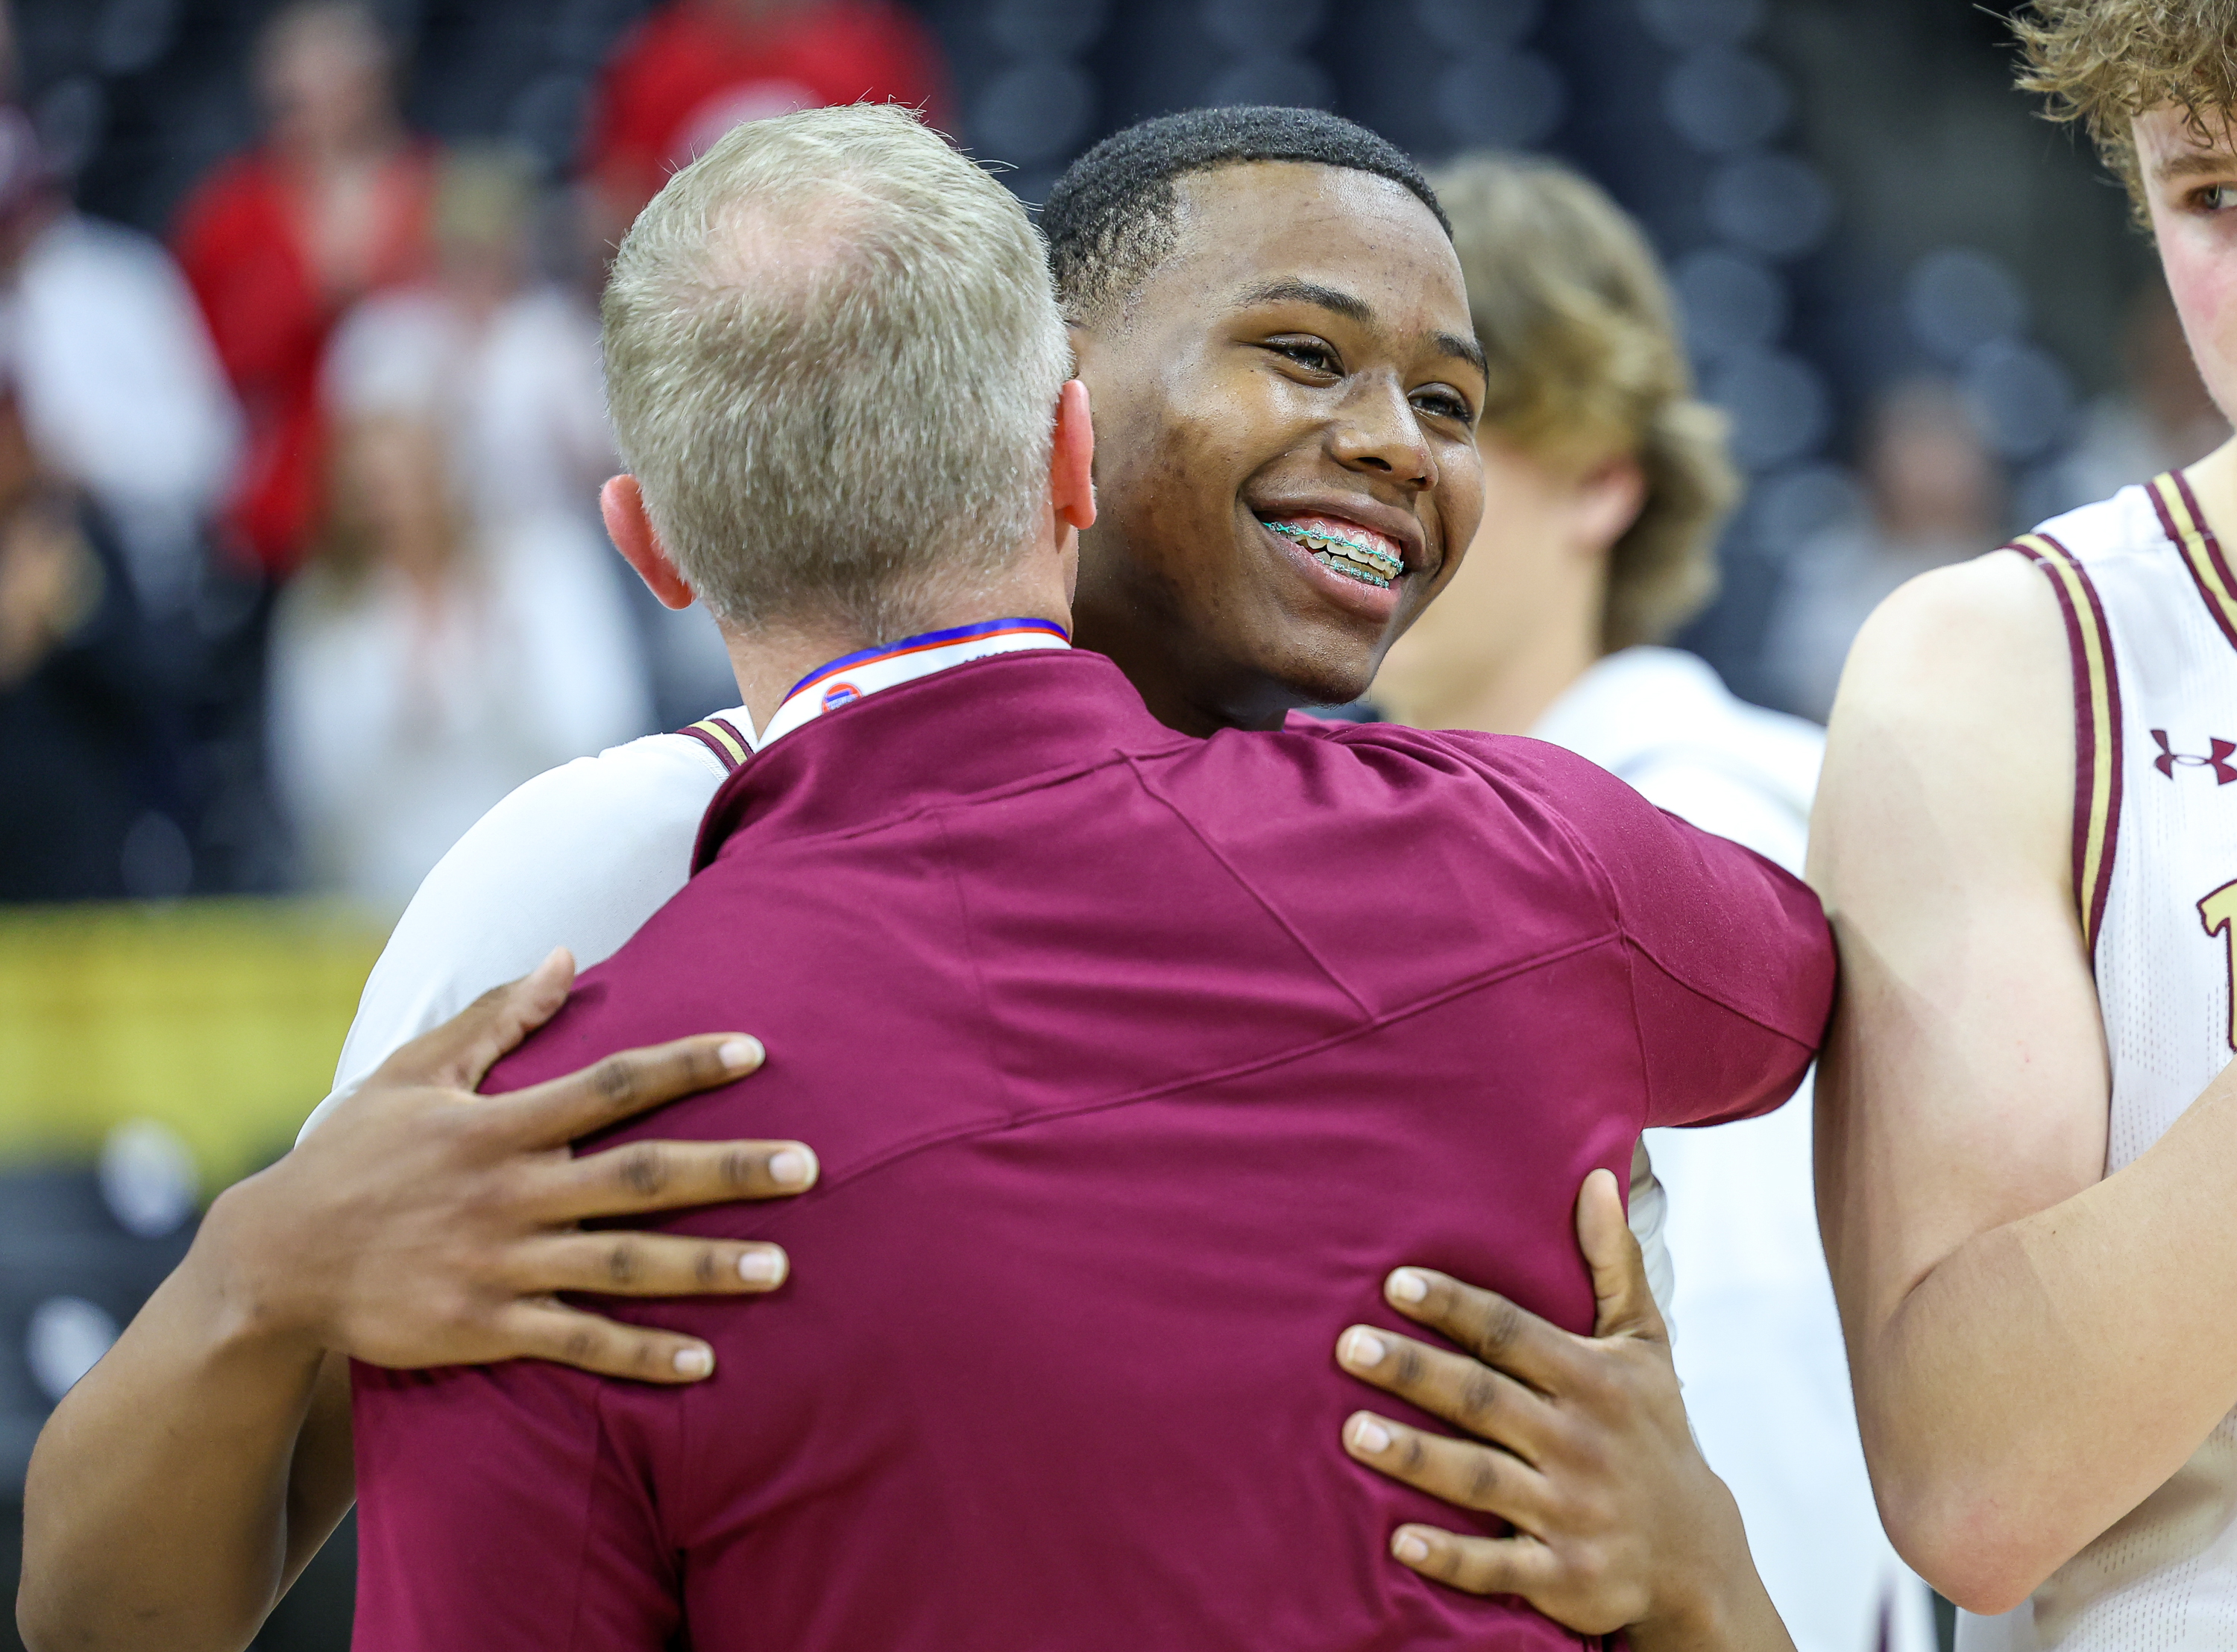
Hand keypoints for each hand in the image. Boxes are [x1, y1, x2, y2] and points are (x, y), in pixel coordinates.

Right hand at [201, 948, 817, 1382]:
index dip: (686, 1064)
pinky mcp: (483, 1328)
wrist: (274, 1262)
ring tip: (782, 1267)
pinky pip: (577, 1343)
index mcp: (498, 1125)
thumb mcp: (414, 1072)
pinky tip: (705, 1360)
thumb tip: (565, 955)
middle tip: (810, 1165)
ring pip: (622, 1266)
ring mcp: (499, 1265)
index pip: (613, 1084)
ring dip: (706, 1268)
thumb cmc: (352, 1155)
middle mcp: (509, 1193)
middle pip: (639, 1178)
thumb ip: (497, 1018)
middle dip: (728, 1172)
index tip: (756, 1050)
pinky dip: (640, 1354)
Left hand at [1335, 1168, 1790, 1650]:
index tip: (1396, 1282)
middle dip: (1415, 1371)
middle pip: (1484, 1399)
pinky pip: (1499, 1567)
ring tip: (1352, 1430)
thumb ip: (1613, 1263)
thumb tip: (1599, 1177)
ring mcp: (1571, 1512)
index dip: (1454, 1307)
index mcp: (1593, 1380)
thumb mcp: (1644, 1346)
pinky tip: (1400, 1542)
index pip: (1511, 1333)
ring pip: (1480, 1479)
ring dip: (1415, 1457)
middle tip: (1348, 1345)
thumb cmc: (1651, 1431)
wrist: (1696, 1554)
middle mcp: (1580, 1443)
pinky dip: (1451, 1558)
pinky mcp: (1565, 1577)